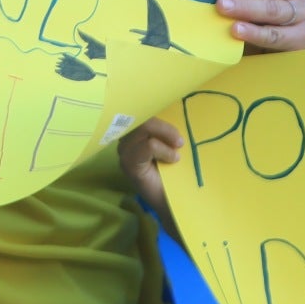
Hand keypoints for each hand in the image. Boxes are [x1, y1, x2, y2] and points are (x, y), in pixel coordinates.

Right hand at [118, 116, 182, 241]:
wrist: (174, 200)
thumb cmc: (175, 170)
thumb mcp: (172, 142)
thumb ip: (167, 127)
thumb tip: (178, 103)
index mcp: (135, 132)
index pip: (142, 110)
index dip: (157, 108)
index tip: (174, 123)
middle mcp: (125, 140)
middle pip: (142, 117)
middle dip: (164, 126)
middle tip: (180, 141)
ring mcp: (124, 152)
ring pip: (144, 127)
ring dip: (165, 136)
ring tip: (177, 150)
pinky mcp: (129, 164)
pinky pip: (148, 145)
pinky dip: (164, 149)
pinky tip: (173, 159)